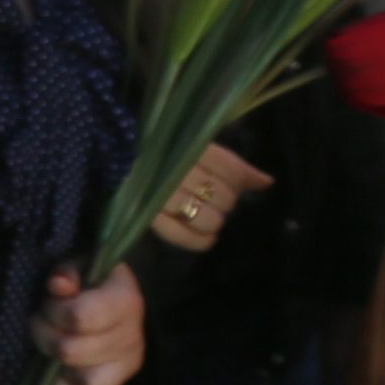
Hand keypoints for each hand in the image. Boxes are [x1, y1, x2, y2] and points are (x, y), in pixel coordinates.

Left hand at [34, 261, 145, 384]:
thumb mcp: (77, 265)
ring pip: (86, 382)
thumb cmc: (87, 281)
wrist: (108, 301)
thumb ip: (66, 272)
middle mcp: (134, 338)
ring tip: (51, 343)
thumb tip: (58, 285)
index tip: (50, 299)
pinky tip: (59, 364)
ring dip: (56, 364)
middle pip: (72, 351)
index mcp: (126, 302)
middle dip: (44, 334)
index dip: (54, 311)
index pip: (81, 317)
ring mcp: (127, 368)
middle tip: (41, 320)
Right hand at [147, 141, 274, 253]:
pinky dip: (199, 241)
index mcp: (183, 144)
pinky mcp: (146, 216)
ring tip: (210, 215)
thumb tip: (266, 182)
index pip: (227, 166)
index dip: (243, 178)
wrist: (118, 153)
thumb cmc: (163, 151)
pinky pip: (180, 236)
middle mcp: (171, 169)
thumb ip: (230, 165)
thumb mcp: (197, 148)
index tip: (250, 182)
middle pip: (220, 194)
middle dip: (226, 199)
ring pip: (205, 217)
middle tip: (218, 196)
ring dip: (214, 220)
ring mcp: (157, 194)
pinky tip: (208, 238)